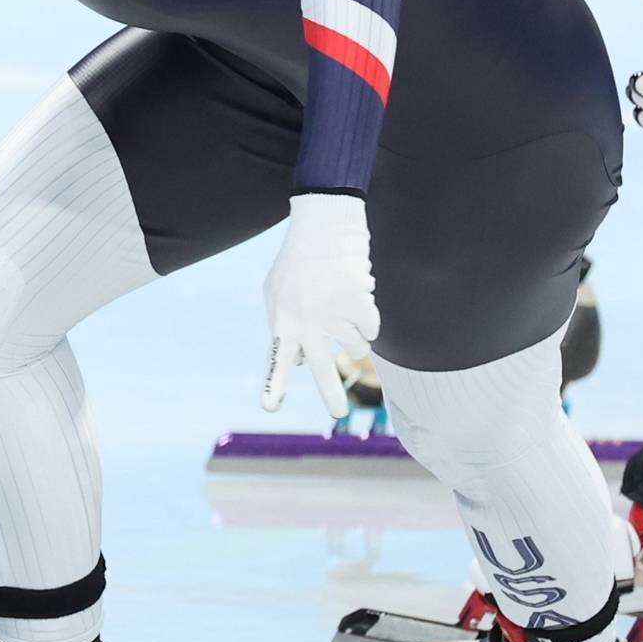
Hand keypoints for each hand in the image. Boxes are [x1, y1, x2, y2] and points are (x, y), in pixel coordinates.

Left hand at [260, 191, 379, 420]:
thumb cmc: (298, 261)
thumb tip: (296, 362)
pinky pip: (372, 331)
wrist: (324, 228)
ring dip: (356, 339)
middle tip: (337, 413)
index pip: (277, 358)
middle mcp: (308, 322)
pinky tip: (358, 300)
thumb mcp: (276, 292)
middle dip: (331, 395)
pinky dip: (369, 321)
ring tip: (345, 314)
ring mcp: (334, 314)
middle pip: (322, 369)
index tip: (270, 407)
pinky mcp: (358, 304)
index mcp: (283, 320)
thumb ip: (282, 325)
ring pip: (357, 349)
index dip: (275, 384)